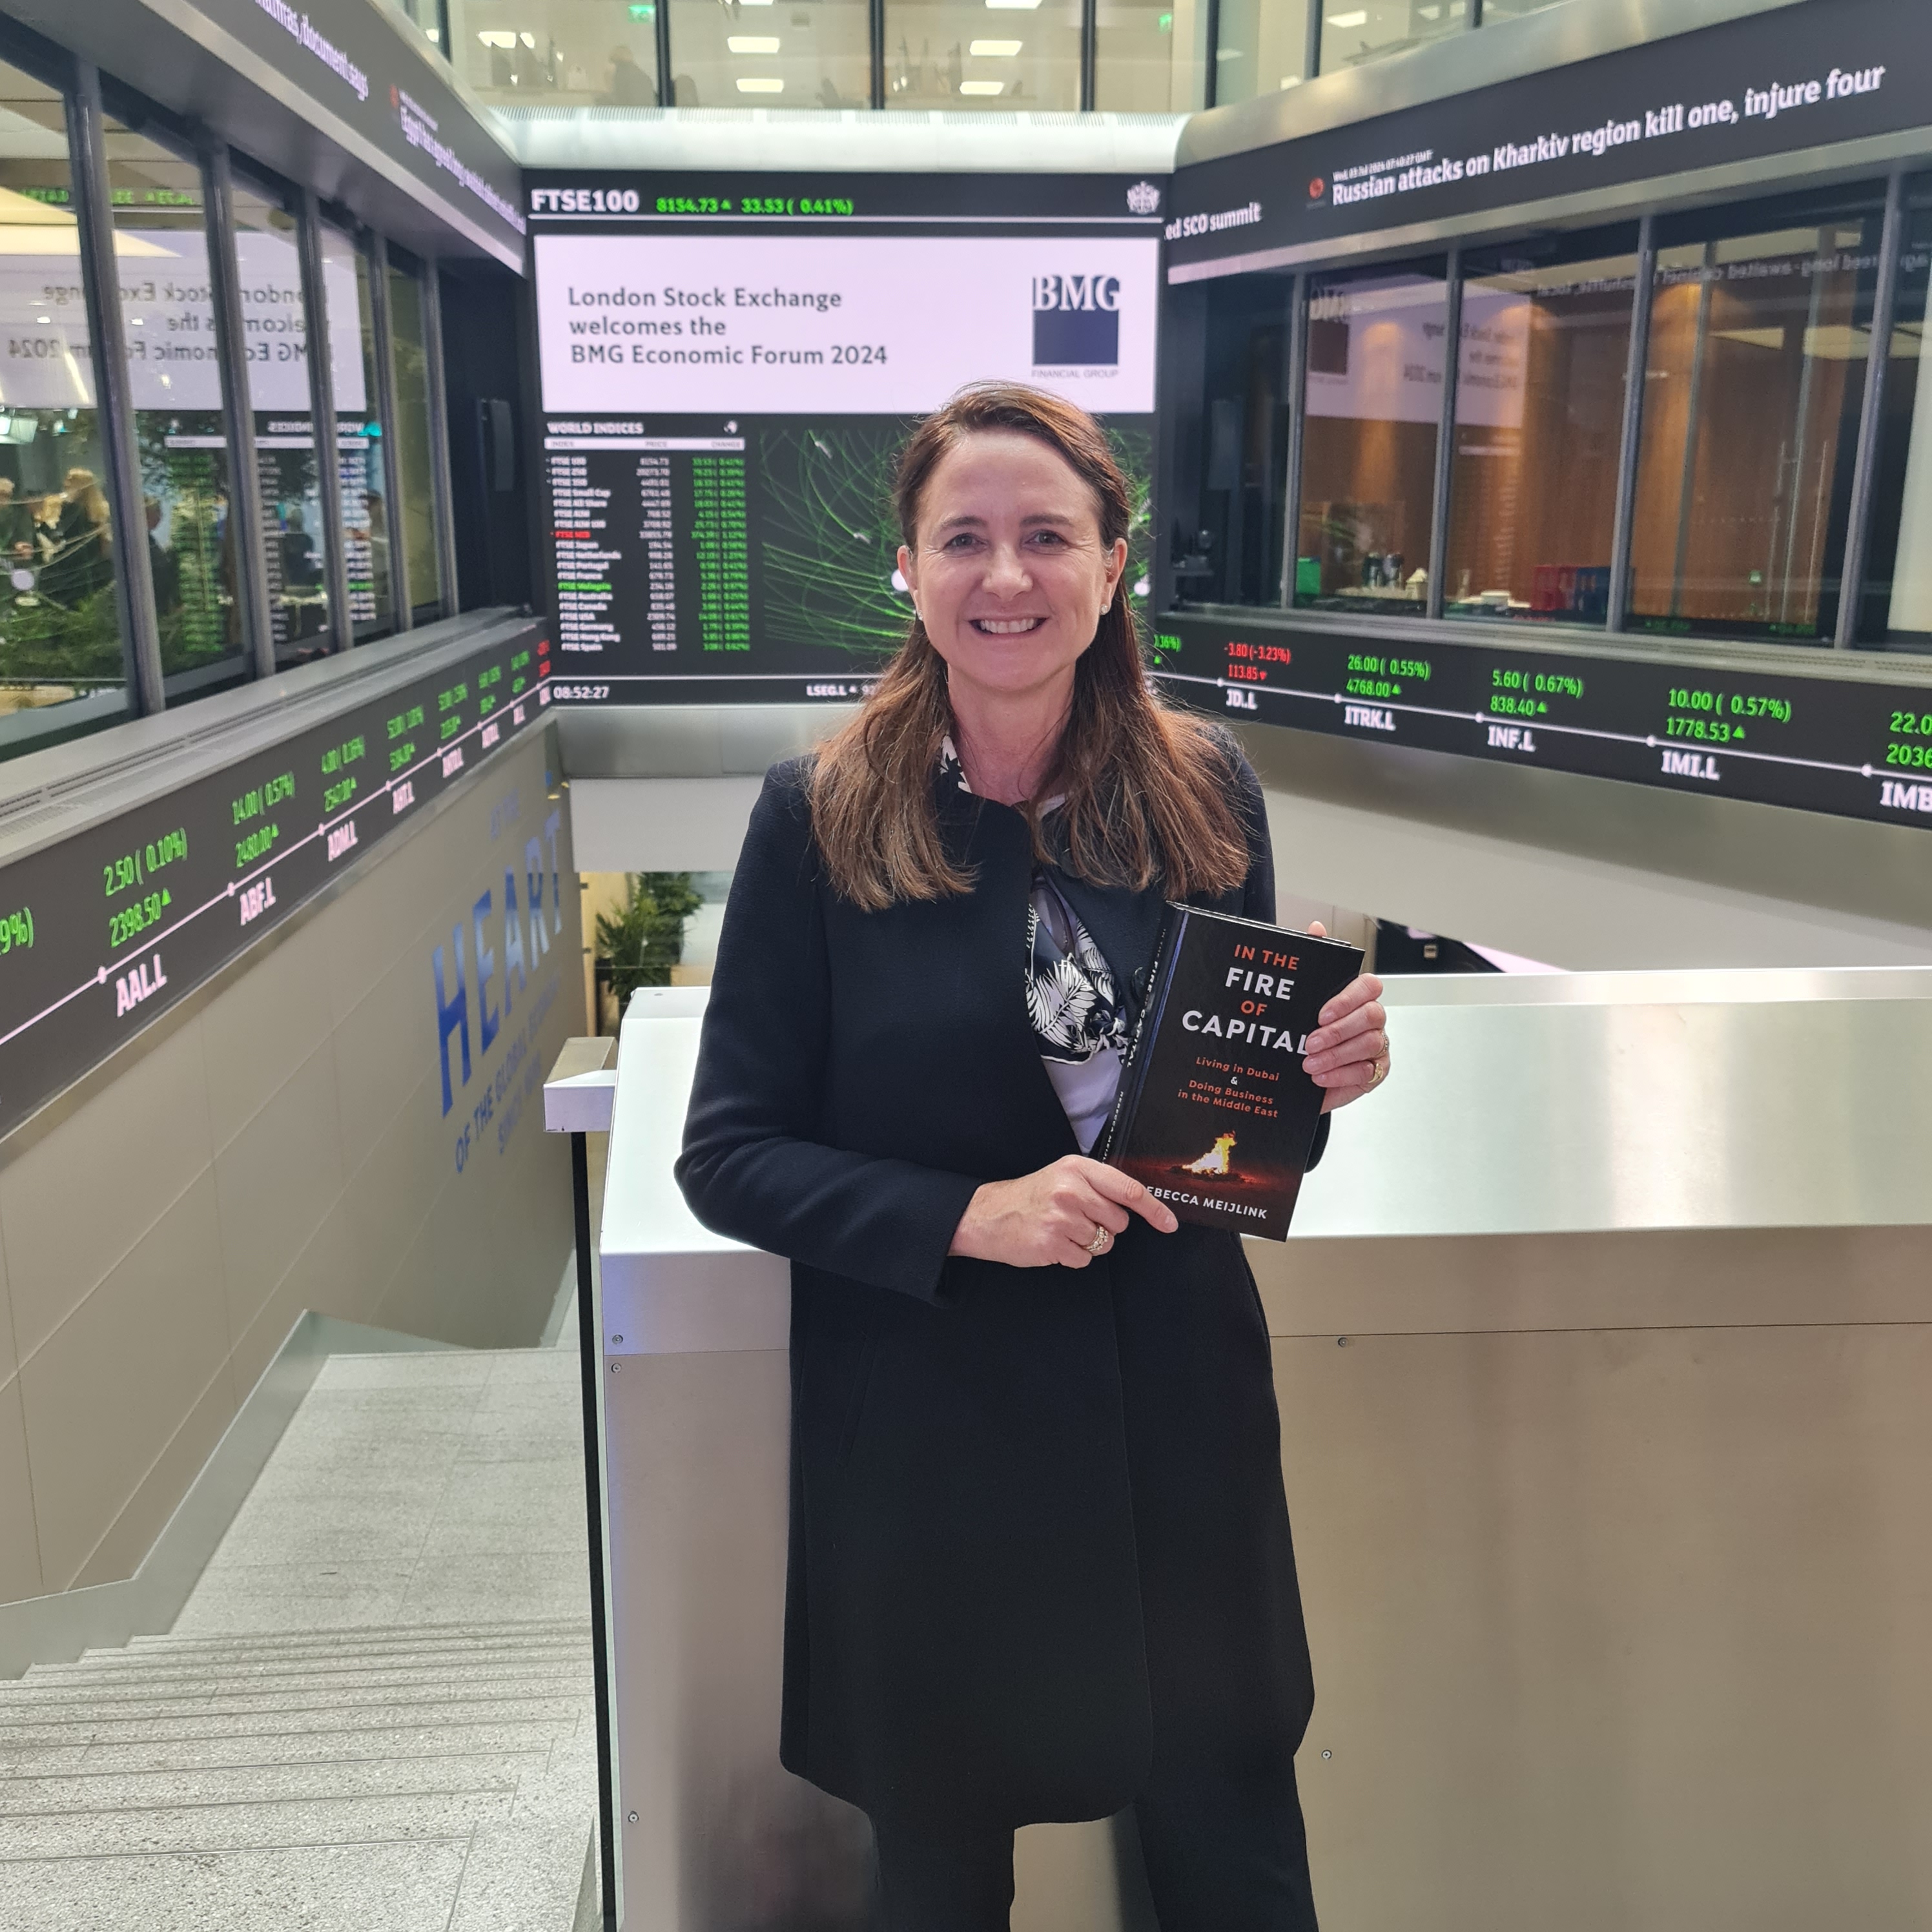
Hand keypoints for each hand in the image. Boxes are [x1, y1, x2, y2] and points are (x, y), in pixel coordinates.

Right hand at [949, 1154, 1178, 1268]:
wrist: (987, 1215)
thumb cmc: (1029, 1197)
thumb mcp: (1063, 1177)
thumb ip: (1098, 1185)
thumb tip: (1137, 1205)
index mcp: (1077, 1169)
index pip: (1128, 1189)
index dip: (1154, 1209)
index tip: (1169, 1223)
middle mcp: (1071, 1190)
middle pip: (1118, 1222)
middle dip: (1105, 1227)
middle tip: (1078, 1220)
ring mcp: (1061, 1218)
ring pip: (1103, 1243)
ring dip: (1087, 1243)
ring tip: (1061, 1230)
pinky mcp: (1052, 1244)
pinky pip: (1084, 1259)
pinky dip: (1072, 1256)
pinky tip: (1053, 1243)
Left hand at [1302, 920, 1388, 1113]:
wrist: (1300, 1073)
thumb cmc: (1306, 1031)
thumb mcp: (1304, 998)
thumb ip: (1314, 960)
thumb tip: (1316, 928)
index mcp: (1357, 997)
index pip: (1369, 986)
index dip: (1347, 999)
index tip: (1321, 1014)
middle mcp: (1372, 1019)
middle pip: (1372, 1017)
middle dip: (1338, 1031)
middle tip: (1310, 1043)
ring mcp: (1377, 1045)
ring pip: (1369, 1045)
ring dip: (1336, 1055)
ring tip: (1309, 1063)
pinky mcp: (1376, 1071)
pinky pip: (1366, 1072)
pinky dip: (1341, 1075)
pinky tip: (1320, 1077)